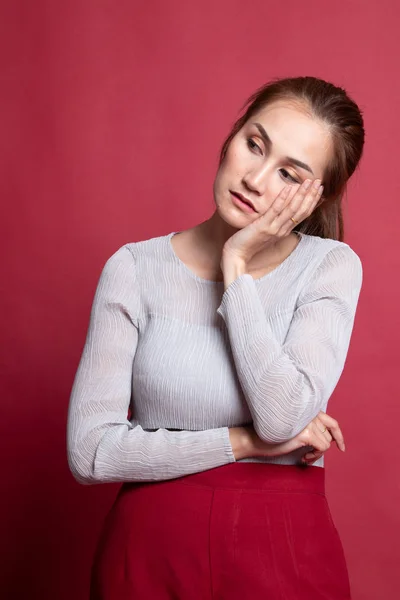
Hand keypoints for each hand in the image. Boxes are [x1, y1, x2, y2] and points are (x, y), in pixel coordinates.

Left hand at [221, 178, 323, 266]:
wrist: (236, 255)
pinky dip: (282, 199)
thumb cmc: (249, 242)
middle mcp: (282, 230)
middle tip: (318, 181)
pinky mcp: (263, 227)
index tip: (319, 188)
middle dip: (311, 195)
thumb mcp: (267, 230)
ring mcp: (273, 229)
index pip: (303, 214)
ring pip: (292, 210)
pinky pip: (275, 211)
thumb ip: (276, 221)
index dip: (312, 200)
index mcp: (284, 230)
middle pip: (301, 211)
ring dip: (301, 194)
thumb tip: (282, 209)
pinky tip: (288, 188)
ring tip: (308, 182)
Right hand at [229, 411, 343, 464]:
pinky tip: (303, 457)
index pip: (331, 422)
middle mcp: (309, 412)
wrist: (255, 438)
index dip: (339, 435)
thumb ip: (311, 426)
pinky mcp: (306, 433)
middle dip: (322, 446)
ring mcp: (308, 421)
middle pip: (329, 434)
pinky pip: (322, 448)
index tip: (341, 447)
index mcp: (307, 409)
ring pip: (326, 443)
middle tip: (310, 454)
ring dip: (317, 453)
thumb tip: (330, 439)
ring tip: (304, 455)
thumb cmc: (273, 433)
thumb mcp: (294, 427)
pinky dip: (315, 456)